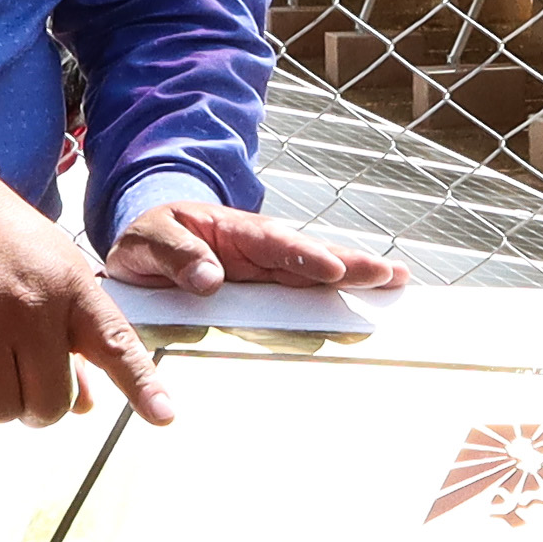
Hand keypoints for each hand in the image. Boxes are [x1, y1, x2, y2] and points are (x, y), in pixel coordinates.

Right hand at [0, 172, 165, 427]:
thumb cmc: (3, 243)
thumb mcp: (55, 273)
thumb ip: (76, 339)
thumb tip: (83, 406)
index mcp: (72, 289)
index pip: (115, 344)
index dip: (141, 386)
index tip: (164, 416)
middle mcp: (31, 307)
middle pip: (50, 405)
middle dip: (38, 408)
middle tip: (22, 381)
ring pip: (1, 410)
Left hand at [101, 193, 407, 297]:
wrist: (147, 243)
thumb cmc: (149, 237)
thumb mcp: (147, 241)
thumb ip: (174, 255)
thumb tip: (209, 278)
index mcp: (232, 232)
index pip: (273, 244)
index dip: (304, 257)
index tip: (332, 269)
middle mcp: (259, 250)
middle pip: (311, 258)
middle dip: (351, 265)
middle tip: (389, 274)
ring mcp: (267, 271)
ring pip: (316, 276)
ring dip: (355, 279)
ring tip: (396, 284)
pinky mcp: (267, 292)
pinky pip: (303, 296)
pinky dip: (335, 300)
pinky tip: (366, 309)